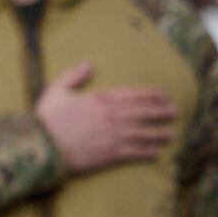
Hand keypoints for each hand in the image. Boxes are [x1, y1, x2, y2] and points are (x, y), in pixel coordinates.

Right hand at [34, 61, 175, 174]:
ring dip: (160, 133)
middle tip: (175, 112)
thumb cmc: (47, 119)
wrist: (41, 146)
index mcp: (101, 99)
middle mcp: (112, 115)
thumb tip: (88, 63)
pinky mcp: (110, 153)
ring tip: (172, 134)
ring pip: (145, 132)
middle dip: (163, 112)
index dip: (152, 95)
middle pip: (145, 112)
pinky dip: (147, 152)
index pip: (135, 94)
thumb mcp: (57, 90)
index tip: (164, 95)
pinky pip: (135, 152)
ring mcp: (114, 135)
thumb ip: (74, 76)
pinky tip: (156, 153)